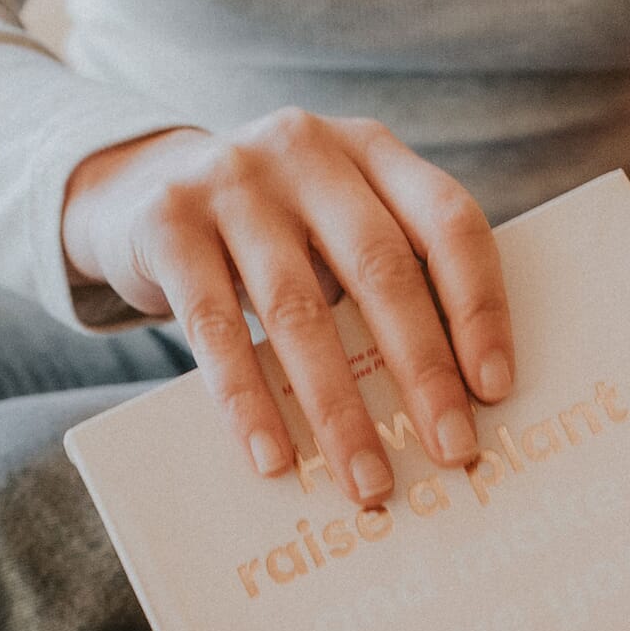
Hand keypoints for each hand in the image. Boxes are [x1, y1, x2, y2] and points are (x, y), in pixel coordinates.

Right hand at [61, 113, 513, 500]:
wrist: (134, 187)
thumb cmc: (270, 233)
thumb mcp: (333, 225)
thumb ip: (388, 276)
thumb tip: (457, 404)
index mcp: (371, 150)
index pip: (448, 222)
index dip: (479, 307)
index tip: (495, 390)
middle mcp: (306, 150)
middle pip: (381, 267)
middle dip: (422, 370)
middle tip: (452, 452)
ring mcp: (232, 181)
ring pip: (298, 308)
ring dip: (338, 408)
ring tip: (367, 481)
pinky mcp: (166, 223)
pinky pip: (214, 328)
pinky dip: (248, 401)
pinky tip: (274, 458)